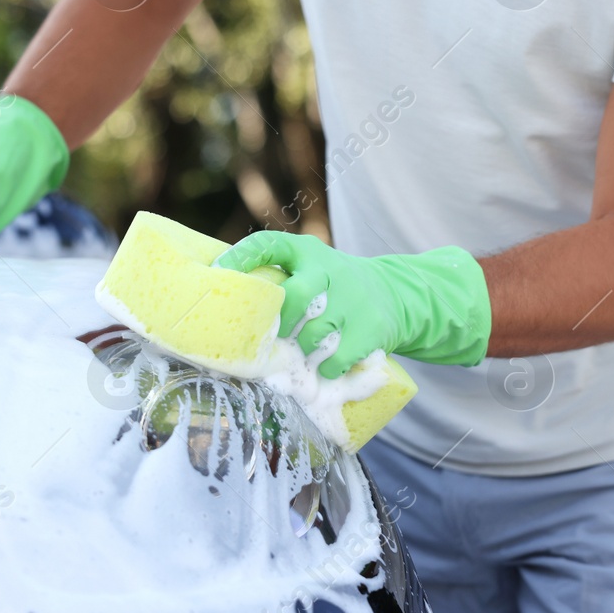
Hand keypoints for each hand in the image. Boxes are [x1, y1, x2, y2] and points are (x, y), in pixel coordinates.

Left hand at [214, 231, 490, 378]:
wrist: (395, 293)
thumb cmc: (334, 287)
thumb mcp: (311, 268)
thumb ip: (280, 277)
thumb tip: (223, 301)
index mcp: (307, 252)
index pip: (269, 244)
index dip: (241, 257)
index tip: (218, 273)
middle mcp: (329, 271)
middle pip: (295, 296)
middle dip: (280, 321)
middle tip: (274, 334)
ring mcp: (353, 300)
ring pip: (314, 334)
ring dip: (304, 349)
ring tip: (304, 351)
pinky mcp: (371, 328)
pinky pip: (336, 359)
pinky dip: (326, 368)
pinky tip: (325, 366)